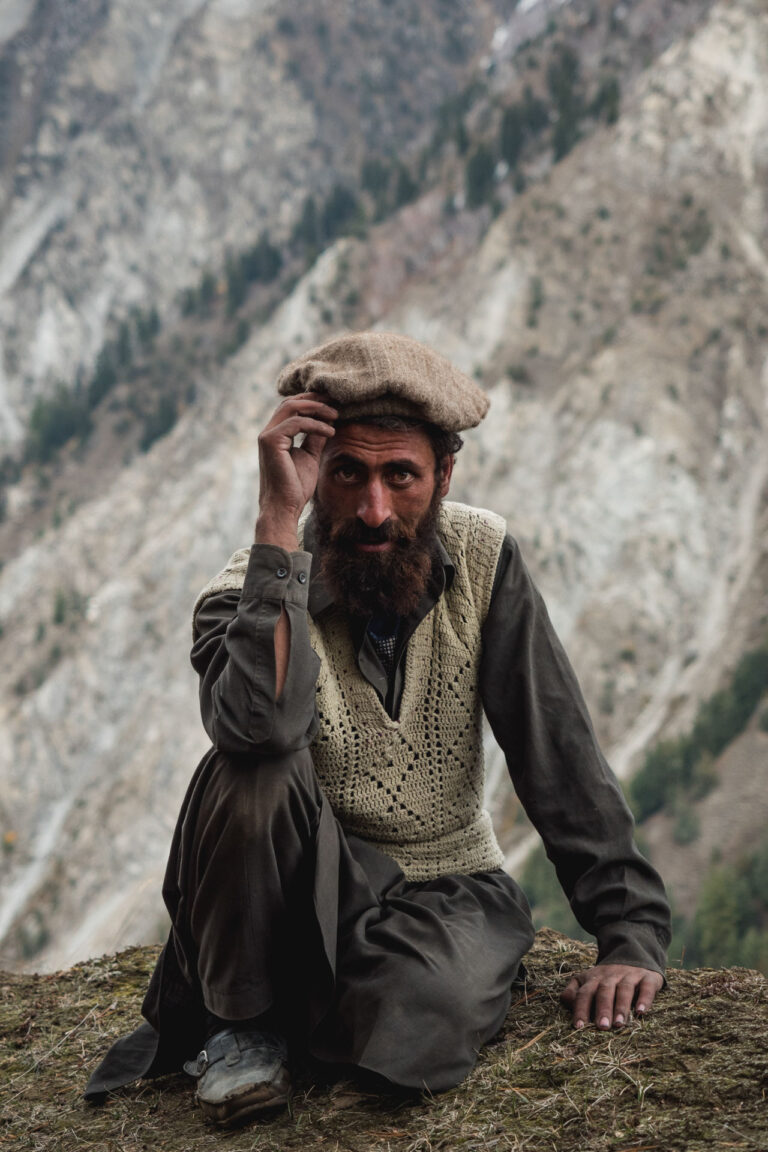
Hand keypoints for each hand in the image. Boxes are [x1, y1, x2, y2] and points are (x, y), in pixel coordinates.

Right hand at [255, 392, 336, 549]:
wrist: (285, 507)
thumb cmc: (296, 487)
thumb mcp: (310, 456)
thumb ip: (315, 438)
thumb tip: (327, 422)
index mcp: (276, 435)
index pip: (292, 408)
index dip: (312, 403)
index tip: (334, 404)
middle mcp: (268, 432)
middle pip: (290, 402)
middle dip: (315, 399)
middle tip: (336, 402)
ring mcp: (267, 436)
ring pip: (291, 407)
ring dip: (317, 408)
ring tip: (336, 415)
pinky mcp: (271, 441)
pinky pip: (296, 423)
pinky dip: (315, 424)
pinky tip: (330, 432)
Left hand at [560, 964, 662, 1029]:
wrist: (633, 956)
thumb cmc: (606, 979)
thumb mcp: (587, 981)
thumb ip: (573, 992)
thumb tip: (568, 1006)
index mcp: (593, 978)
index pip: (584, 993)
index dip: (580, 1009)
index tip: (579, 1026)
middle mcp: (610, 976)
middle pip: (604, 991)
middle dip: (602, 1009)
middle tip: (602, 1027)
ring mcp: (629, 975)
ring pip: (624, 989)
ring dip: (621, 1007)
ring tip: (619, 1023)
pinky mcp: (647, 978)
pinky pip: (646, 987)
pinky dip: (644, 999)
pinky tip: (642, 1012)